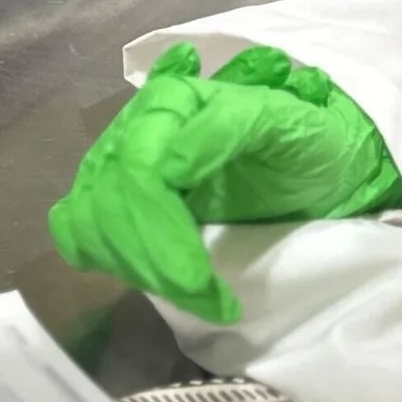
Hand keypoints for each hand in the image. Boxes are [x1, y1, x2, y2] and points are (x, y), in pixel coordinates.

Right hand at [46, 43, 401, 322]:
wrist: (322, 168)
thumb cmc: (310, 143)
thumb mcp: (289, 124)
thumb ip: (228, 128)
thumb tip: (167, 166)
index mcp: (173, 99)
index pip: (137, 168)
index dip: (159, 229)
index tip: (202, 283)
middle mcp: (136, 126)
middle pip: (107, 199)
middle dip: (153, 261)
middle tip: (211, 302)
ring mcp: (120, 162)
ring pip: (89, 219)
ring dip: (137, 269)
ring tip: (201, 296)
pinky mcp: (116, 196)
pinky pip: (78, 229)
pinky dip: (108, 260)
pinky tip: (157, 279)